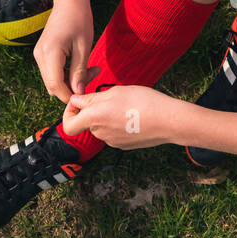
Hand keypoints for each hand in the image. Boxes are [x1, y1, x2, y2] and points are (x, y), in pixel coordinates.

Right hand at [34, 0, 97, 102]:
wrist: (69, 1)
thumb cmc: (79, 20)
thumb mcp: (84, 47)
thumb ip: (79, 71)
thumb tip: (78, 92)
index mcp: (50, 53)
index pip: (55, 86)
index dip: (69, 96)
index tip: (86, 95)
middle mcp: (39, 55)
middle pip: (53, 85)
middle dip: (72, 88)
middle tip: (93, 75)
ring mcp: (39, 54)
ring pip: (53, 80)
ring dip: (70, 81)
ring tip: (91, 69)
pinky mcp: (42, 53)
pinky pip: (52, 71)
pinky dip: (66, 74)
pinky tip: (81, 66)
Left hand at [60, 85, 176, 149]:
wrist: (168, 121)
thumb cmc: (143, 102)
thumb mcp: (116, 92)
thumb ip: (91, 98)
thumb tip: (76, 101)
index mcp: (94, 118)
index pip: (68, 125)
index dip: (69, 113)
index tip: (79, 102)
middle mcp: (100, 133)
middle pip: (86, 123)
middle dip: (93, 110)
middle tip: (110, 97)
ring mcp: (112, 141)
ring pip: (101, 127)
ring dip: (107, 116)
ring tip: (126, 105)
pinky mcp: (123, 145)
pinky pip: (113, 132)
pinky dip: (117, 123)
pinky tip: (133, 115)